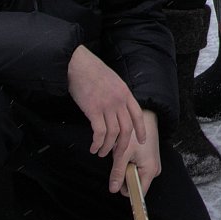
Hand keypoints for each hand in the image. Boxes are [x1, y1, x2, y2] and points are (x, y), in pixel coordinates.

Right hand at [67, 45, 146, 160]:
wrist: (78, 64)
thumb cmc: (92, 71)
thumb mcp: (113, 81)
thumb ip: (118, 95)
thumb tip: (117, 110)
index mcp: (125, 93)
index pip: (138, 115)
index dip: (141, 130)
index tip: (142, 141)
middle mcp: (119, 100)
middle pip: (127, 128)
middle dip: (123, 145)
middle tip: (118, 155)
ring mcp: (107, 105)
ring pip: (113, 133)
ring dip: (107, 147)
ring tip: (101, 153)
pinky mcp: (93, 109)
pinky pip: (99, 132)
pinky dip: (97, 143)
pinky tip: (93, 147)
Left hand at [113, 109, 160, 195]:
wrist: (146, 118)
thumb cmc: (134, 134)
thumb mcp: (123, 153)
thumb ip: (118, 172)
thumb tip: (113, 190)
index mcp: (150, 171)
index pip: (138, 193)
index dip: (126, 189)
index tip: (118, 179)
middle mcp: (154, 171)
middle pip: (136, 185)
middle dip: (125, 176)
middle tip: (122, 161)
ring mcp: (153, 166)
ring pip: (136, 177)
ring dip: (127, 169)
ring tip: (125, 155)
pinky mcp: (150, 161)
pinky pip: (138, 170)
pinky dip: (131, 164)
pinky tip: (129, 154)